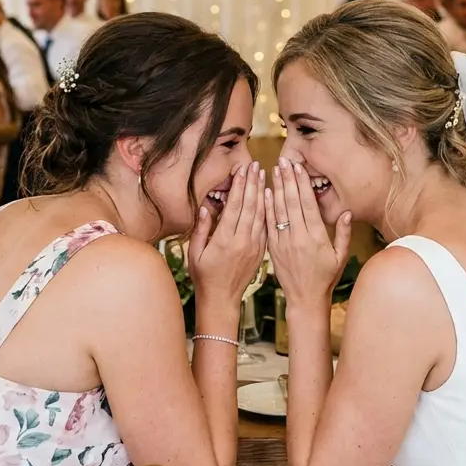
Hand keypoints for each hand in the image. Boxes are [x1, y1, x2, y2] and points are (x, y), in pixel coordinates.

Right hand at [188, 161, 266, 304]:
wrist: (222, 300)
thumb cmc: (203, 277)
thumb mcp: (195, 253)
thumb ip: (201, 229)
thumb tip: (206, 207)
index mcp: (225, 240)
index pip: (235, 206)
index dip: (240, 186)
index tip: (243, 169)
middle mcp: (242, 241)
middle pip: (251, 206)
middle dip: (253, 183)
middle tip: (256, 165)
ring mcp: (254, 246)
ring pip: (261, 214)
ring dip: (263, 193)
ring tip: (264, 175)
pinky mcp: (260, 251)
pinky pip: (266, 227)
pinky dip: (268, 210)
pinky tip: (270, 198)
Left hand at [265, 157, 351, 309]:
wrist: (305, 299)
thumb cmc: (326, 278)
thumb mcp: (340, 256)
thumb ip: (343, 233)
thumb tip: (347, 212)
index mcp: (316, 237)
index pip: (308, 204)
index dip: (302, 184)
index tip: (299, 167)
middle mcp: (299, 237)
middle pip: (291, 203)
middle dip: (287, 180)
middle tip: (283, 161)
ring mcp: (284, 243)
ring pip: (279, 210)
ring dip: (276, 188)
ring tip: (273, 170)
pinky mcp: (273, 249)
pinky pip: (269, 224)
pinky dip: (267, 208)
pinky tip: (266, 193)